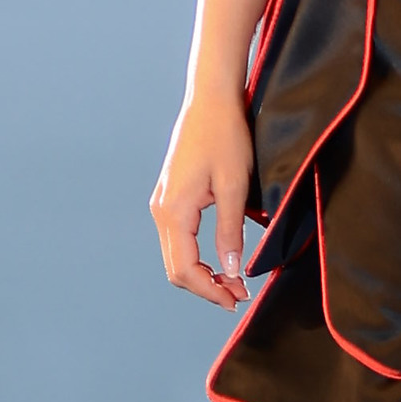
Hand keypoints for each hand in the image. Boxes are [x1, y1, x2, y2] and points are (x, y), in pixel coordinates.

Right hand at [150, 88, 255, 308]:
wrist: (211, 102)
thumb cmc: (225, 137)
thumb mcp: (234, 186)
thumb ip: (230, 231)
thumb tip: (231, 271)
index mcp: (174, 211)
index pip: (185, 269)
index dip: (211, 291)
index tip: (237, 299)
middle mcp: (161, 211)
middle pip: (176, 269)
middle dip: (206, 288)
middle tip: (239, 296)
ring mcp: (163, 204)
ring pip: (175, 256)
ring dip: (202, 274)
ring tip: (233, 282)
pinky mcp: (171, 198)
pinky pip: (178, 240)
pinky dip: (197, 258)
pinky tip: (220, 259)